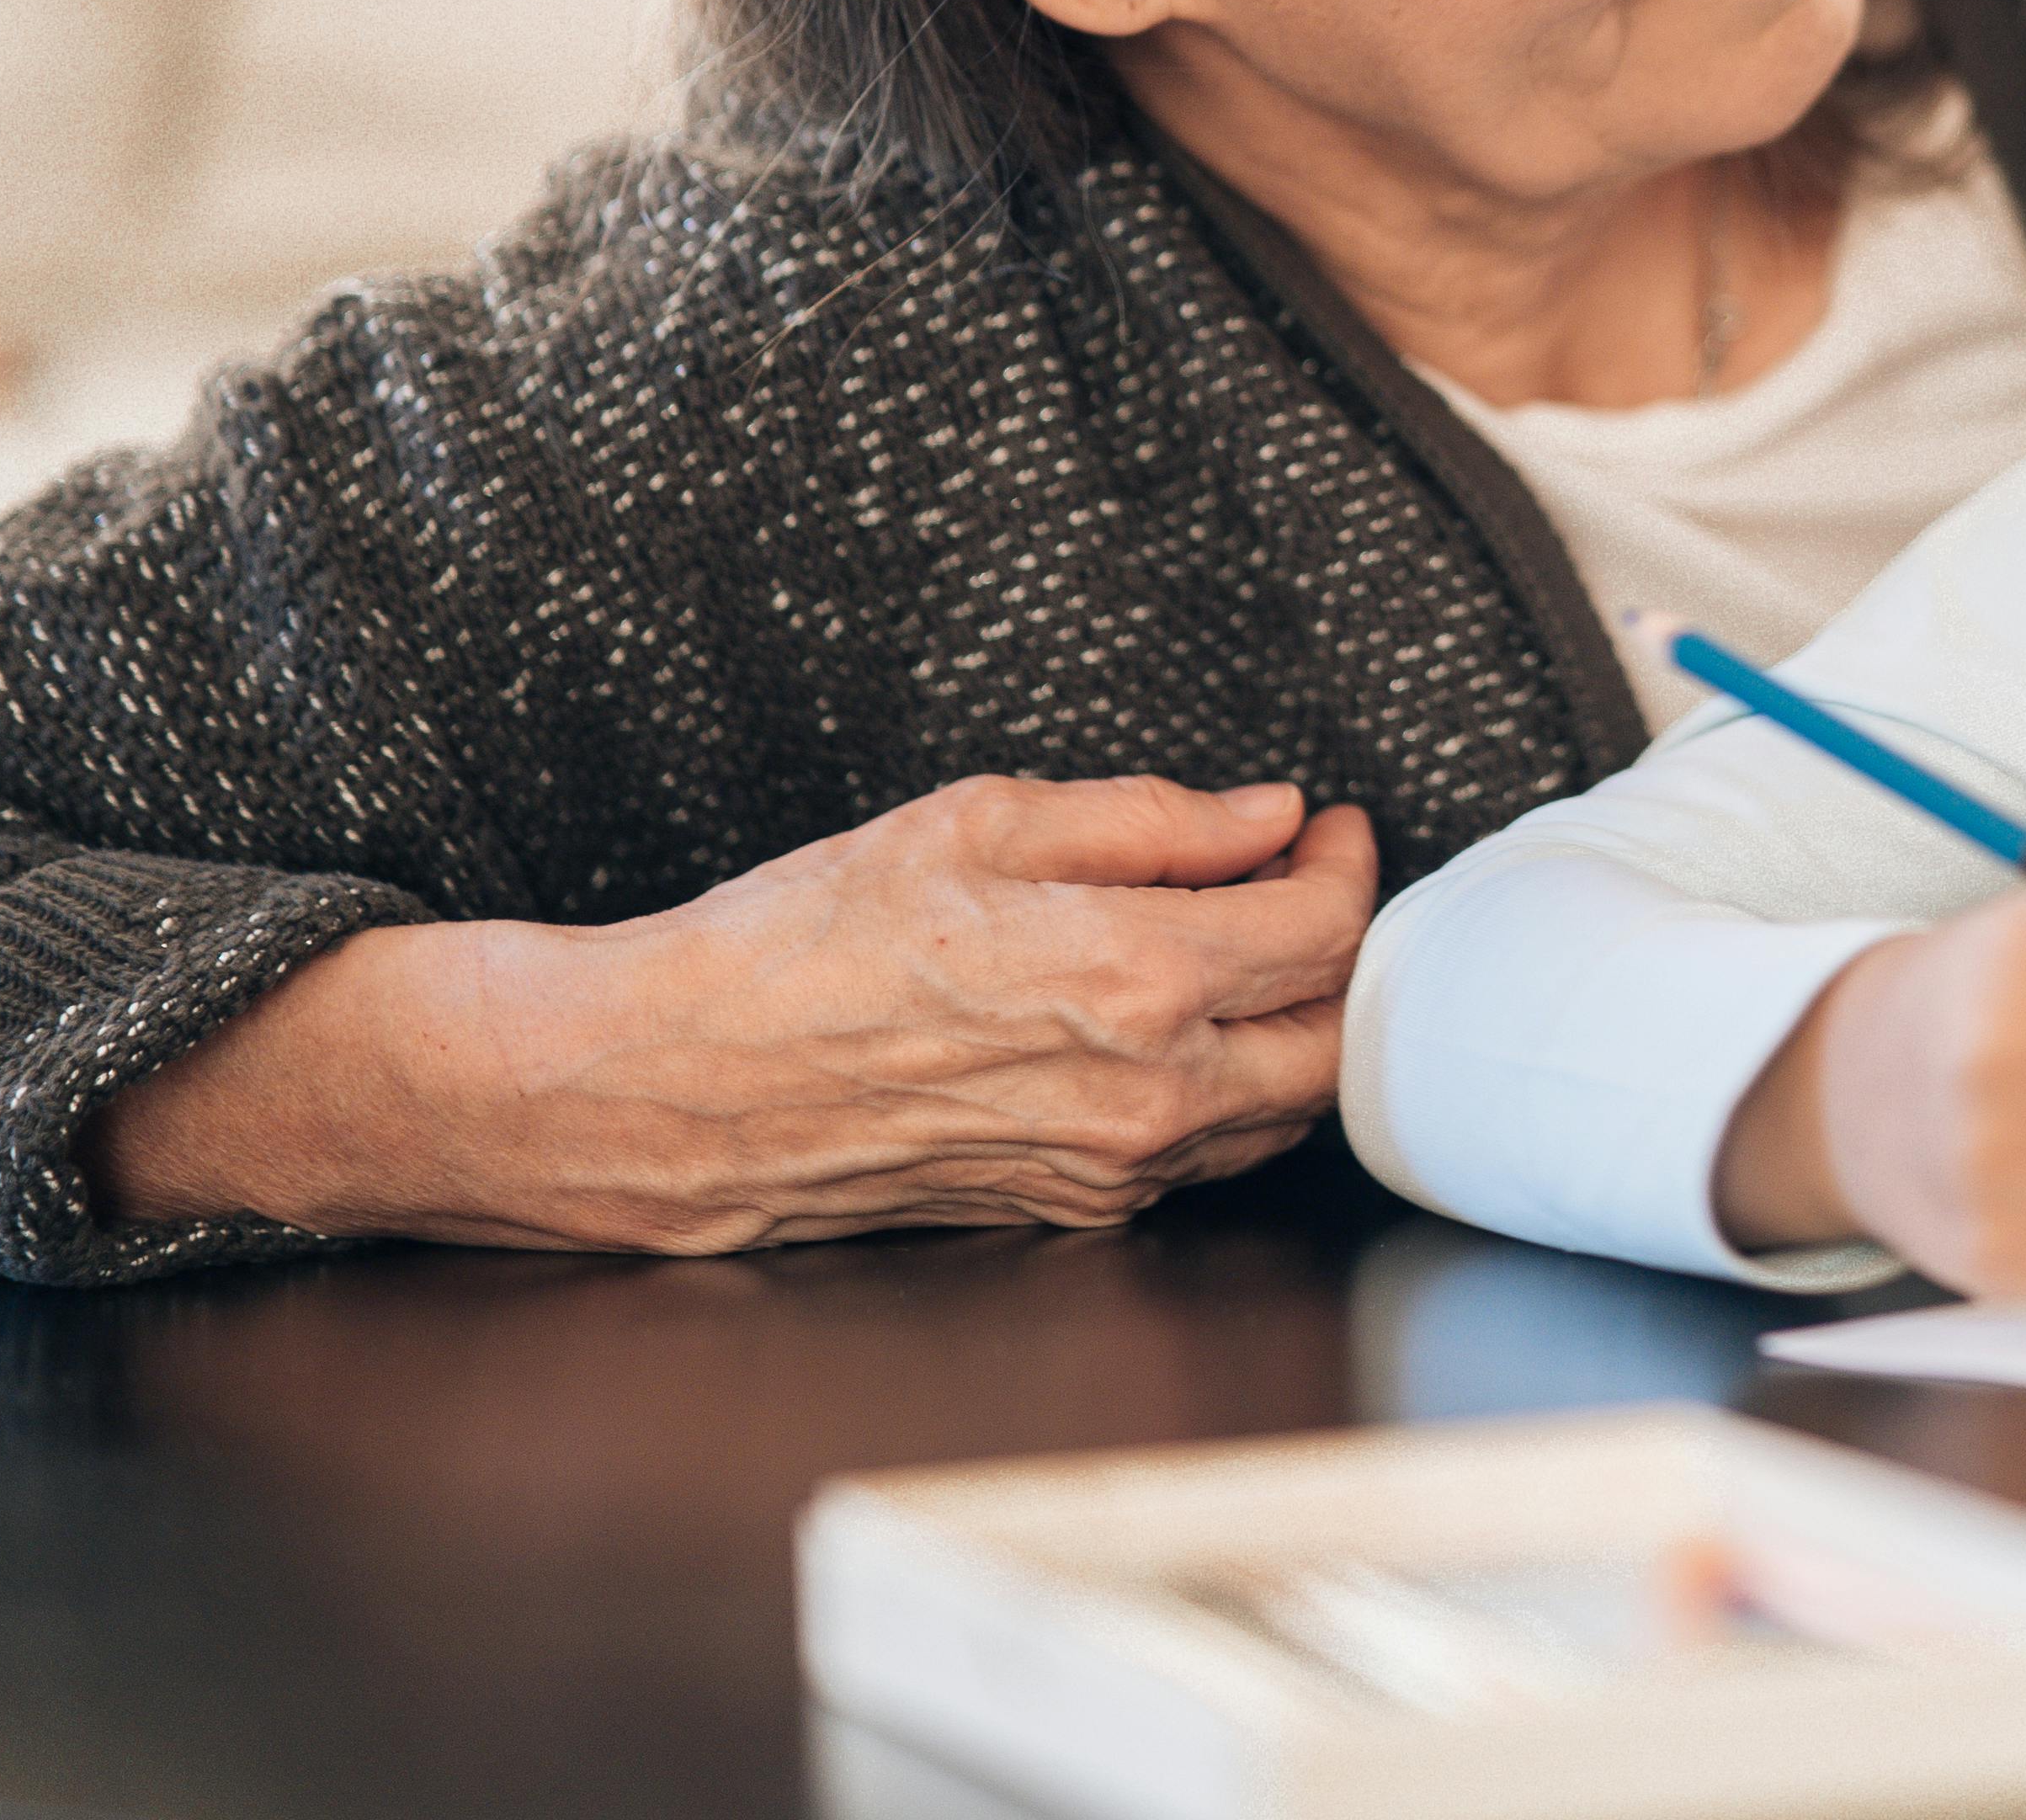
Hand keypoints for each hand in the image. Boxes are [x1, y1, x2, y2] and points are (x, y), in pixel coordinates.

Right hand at [91, 774, 1377, 1252]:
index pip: (1324, 930)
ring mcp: (1110, 1166)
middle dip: (1342, 958)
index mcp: (1136, 980)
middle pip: (1334, 1042)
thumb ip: (1149, 822)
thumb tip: (1266, 818)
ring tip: (1245, 950)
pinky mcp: (1067, 1208)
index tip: (1329, 826)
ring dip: (1288, 1032)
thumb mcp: (975, 825)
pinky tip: (1165, 1028)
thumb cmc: (801, 943)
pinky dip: (1217, 1090)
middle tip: (1307, 888)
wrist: (678, 1086)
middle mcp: (1145, 1092)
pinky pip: (1194, 1156)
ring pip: (1277, 1112)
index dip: (1347, 865)